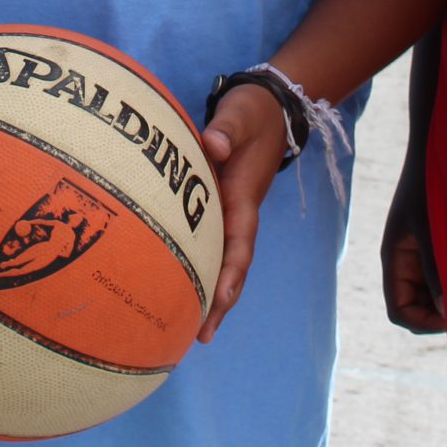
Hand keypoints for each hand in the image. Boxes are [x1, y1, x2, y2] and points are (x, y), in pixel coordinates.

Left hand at [194, 83, 290, 342]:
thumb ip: (227, 130)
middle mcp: (238, 214)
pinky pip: (208, 245)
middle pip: (231, 265)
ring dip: (210, 294)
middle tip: (202, 336)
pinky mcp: (216, 209)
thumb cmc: (250, 114)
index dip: (232, 271)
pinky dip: (199, 269)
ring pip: (220, 260)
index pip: (240, 241)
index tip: (223, 299)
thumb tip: (212, 146)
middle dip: (220, 300)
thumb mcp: (241, 115)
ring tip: (190, 330)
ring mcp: (228, 214)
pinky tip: (179, 288)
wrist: (267, 110)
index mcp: (243, 198)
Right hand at [379, 151, 443, 333]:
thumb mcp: (431, 229)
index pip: (400, 311)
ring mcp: (422, 256)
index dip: (424, 321)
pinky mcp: (438, 247)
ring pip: (433, 296)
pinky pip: (445, 278)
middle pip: (417, 309)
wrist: (439, 150)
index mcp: (395, 260)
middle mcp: (406, 263)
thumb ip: (436, 270)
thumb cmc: (430, 186)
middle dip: (440, 313)